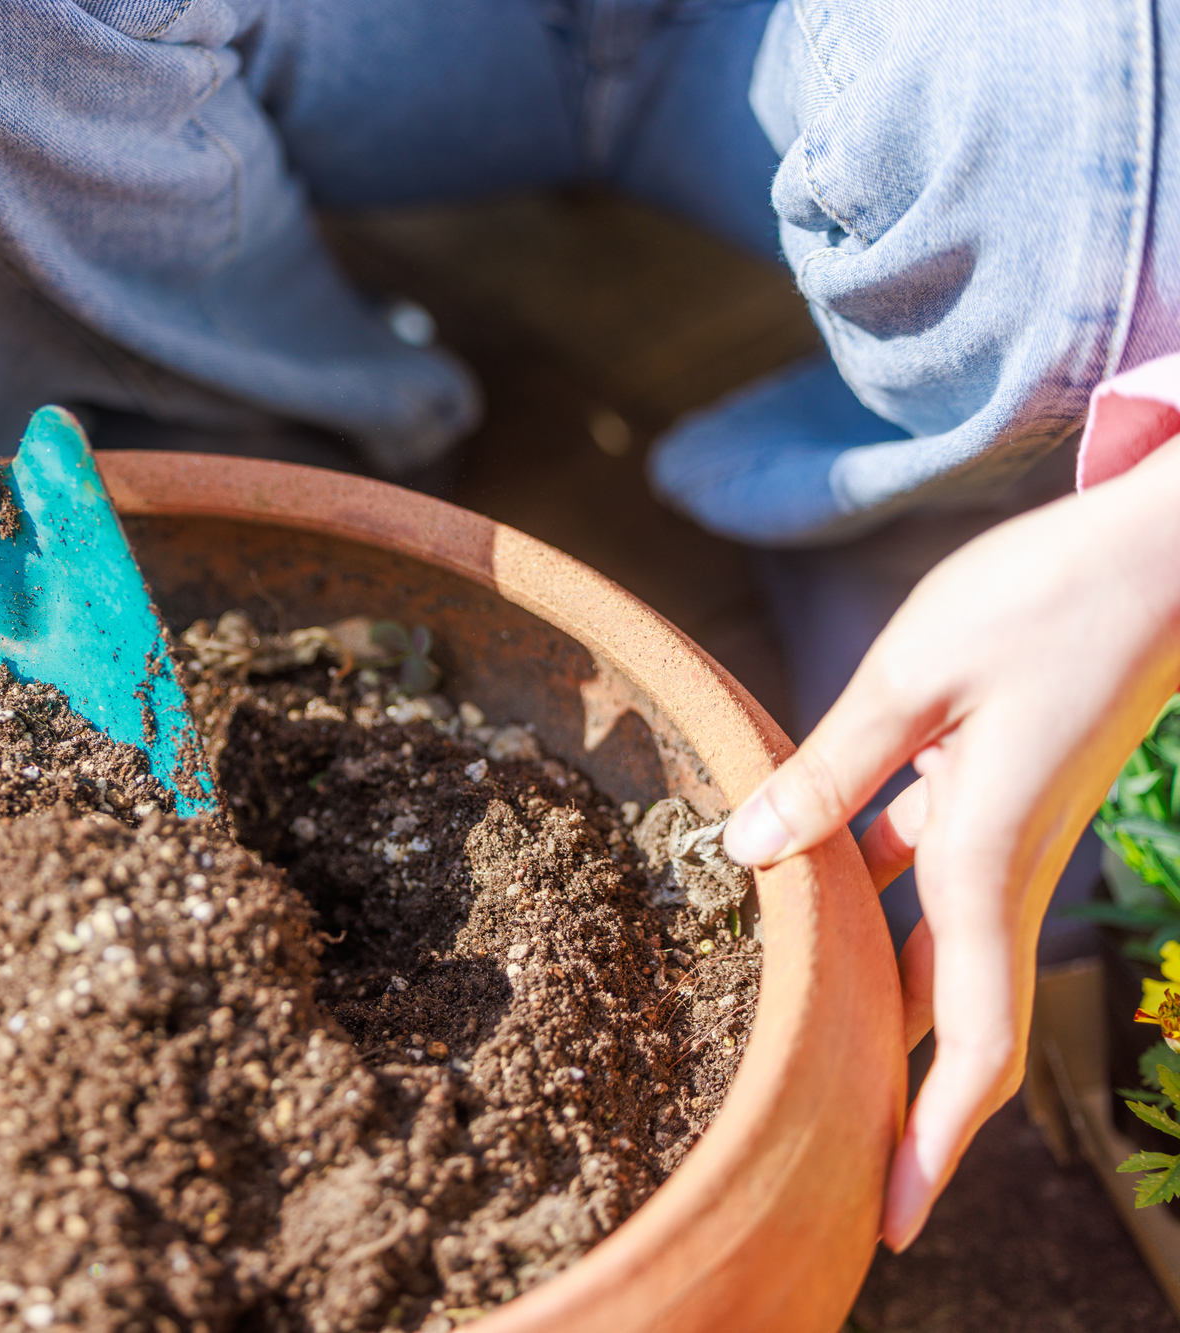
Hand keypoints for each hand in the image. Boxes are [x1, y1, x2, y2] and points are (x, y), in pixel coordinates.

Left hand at [721, 436, 1179, 1249]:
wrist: (1161, 555)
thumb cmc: (1050, 598)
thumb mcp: (916, 673)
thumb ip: (831, 768)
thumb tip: (746, 853)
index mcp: (987, 857)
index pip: (972, 1039)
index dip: (933, 1139)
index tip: (894, 1220)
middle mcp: (1003, 868)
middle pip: (950, 1022)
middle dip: (897, 1105)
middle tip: (828, 1173)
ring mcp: (1006, 837)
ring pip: (930, 955)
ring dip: (875, 1013)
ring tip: (796, 1057)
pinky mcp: (998, 797)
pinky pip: (924, 881)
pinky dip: (869, 912)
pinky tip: (797, 890)